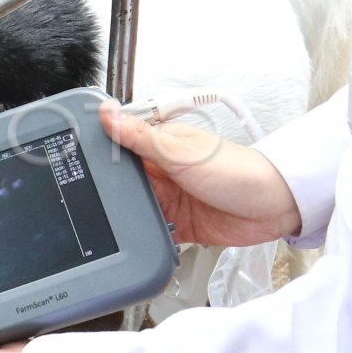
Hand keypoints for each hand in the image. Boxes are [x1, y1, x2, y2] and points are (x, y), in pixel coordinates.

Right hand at [100, 100, 300, 245]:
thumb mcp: (180, 152)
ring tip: (111, 224)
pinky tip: (136, 240)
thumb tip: (107, 112)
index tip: (75, 164)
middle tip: (89, 202)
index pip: (120, 147)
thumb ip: (141, 137)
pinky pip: (153, 233)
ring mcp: (172, 199)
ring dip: (127, 216)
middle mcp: (163, 172)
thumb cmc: (238, 171)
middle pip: (124, 182)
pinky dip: (145, 237)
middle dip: (109, 192)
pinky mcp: (181, 226)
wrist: (276, 206)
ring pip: (135, 208)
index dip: (99, 156)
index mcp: (161, 147)